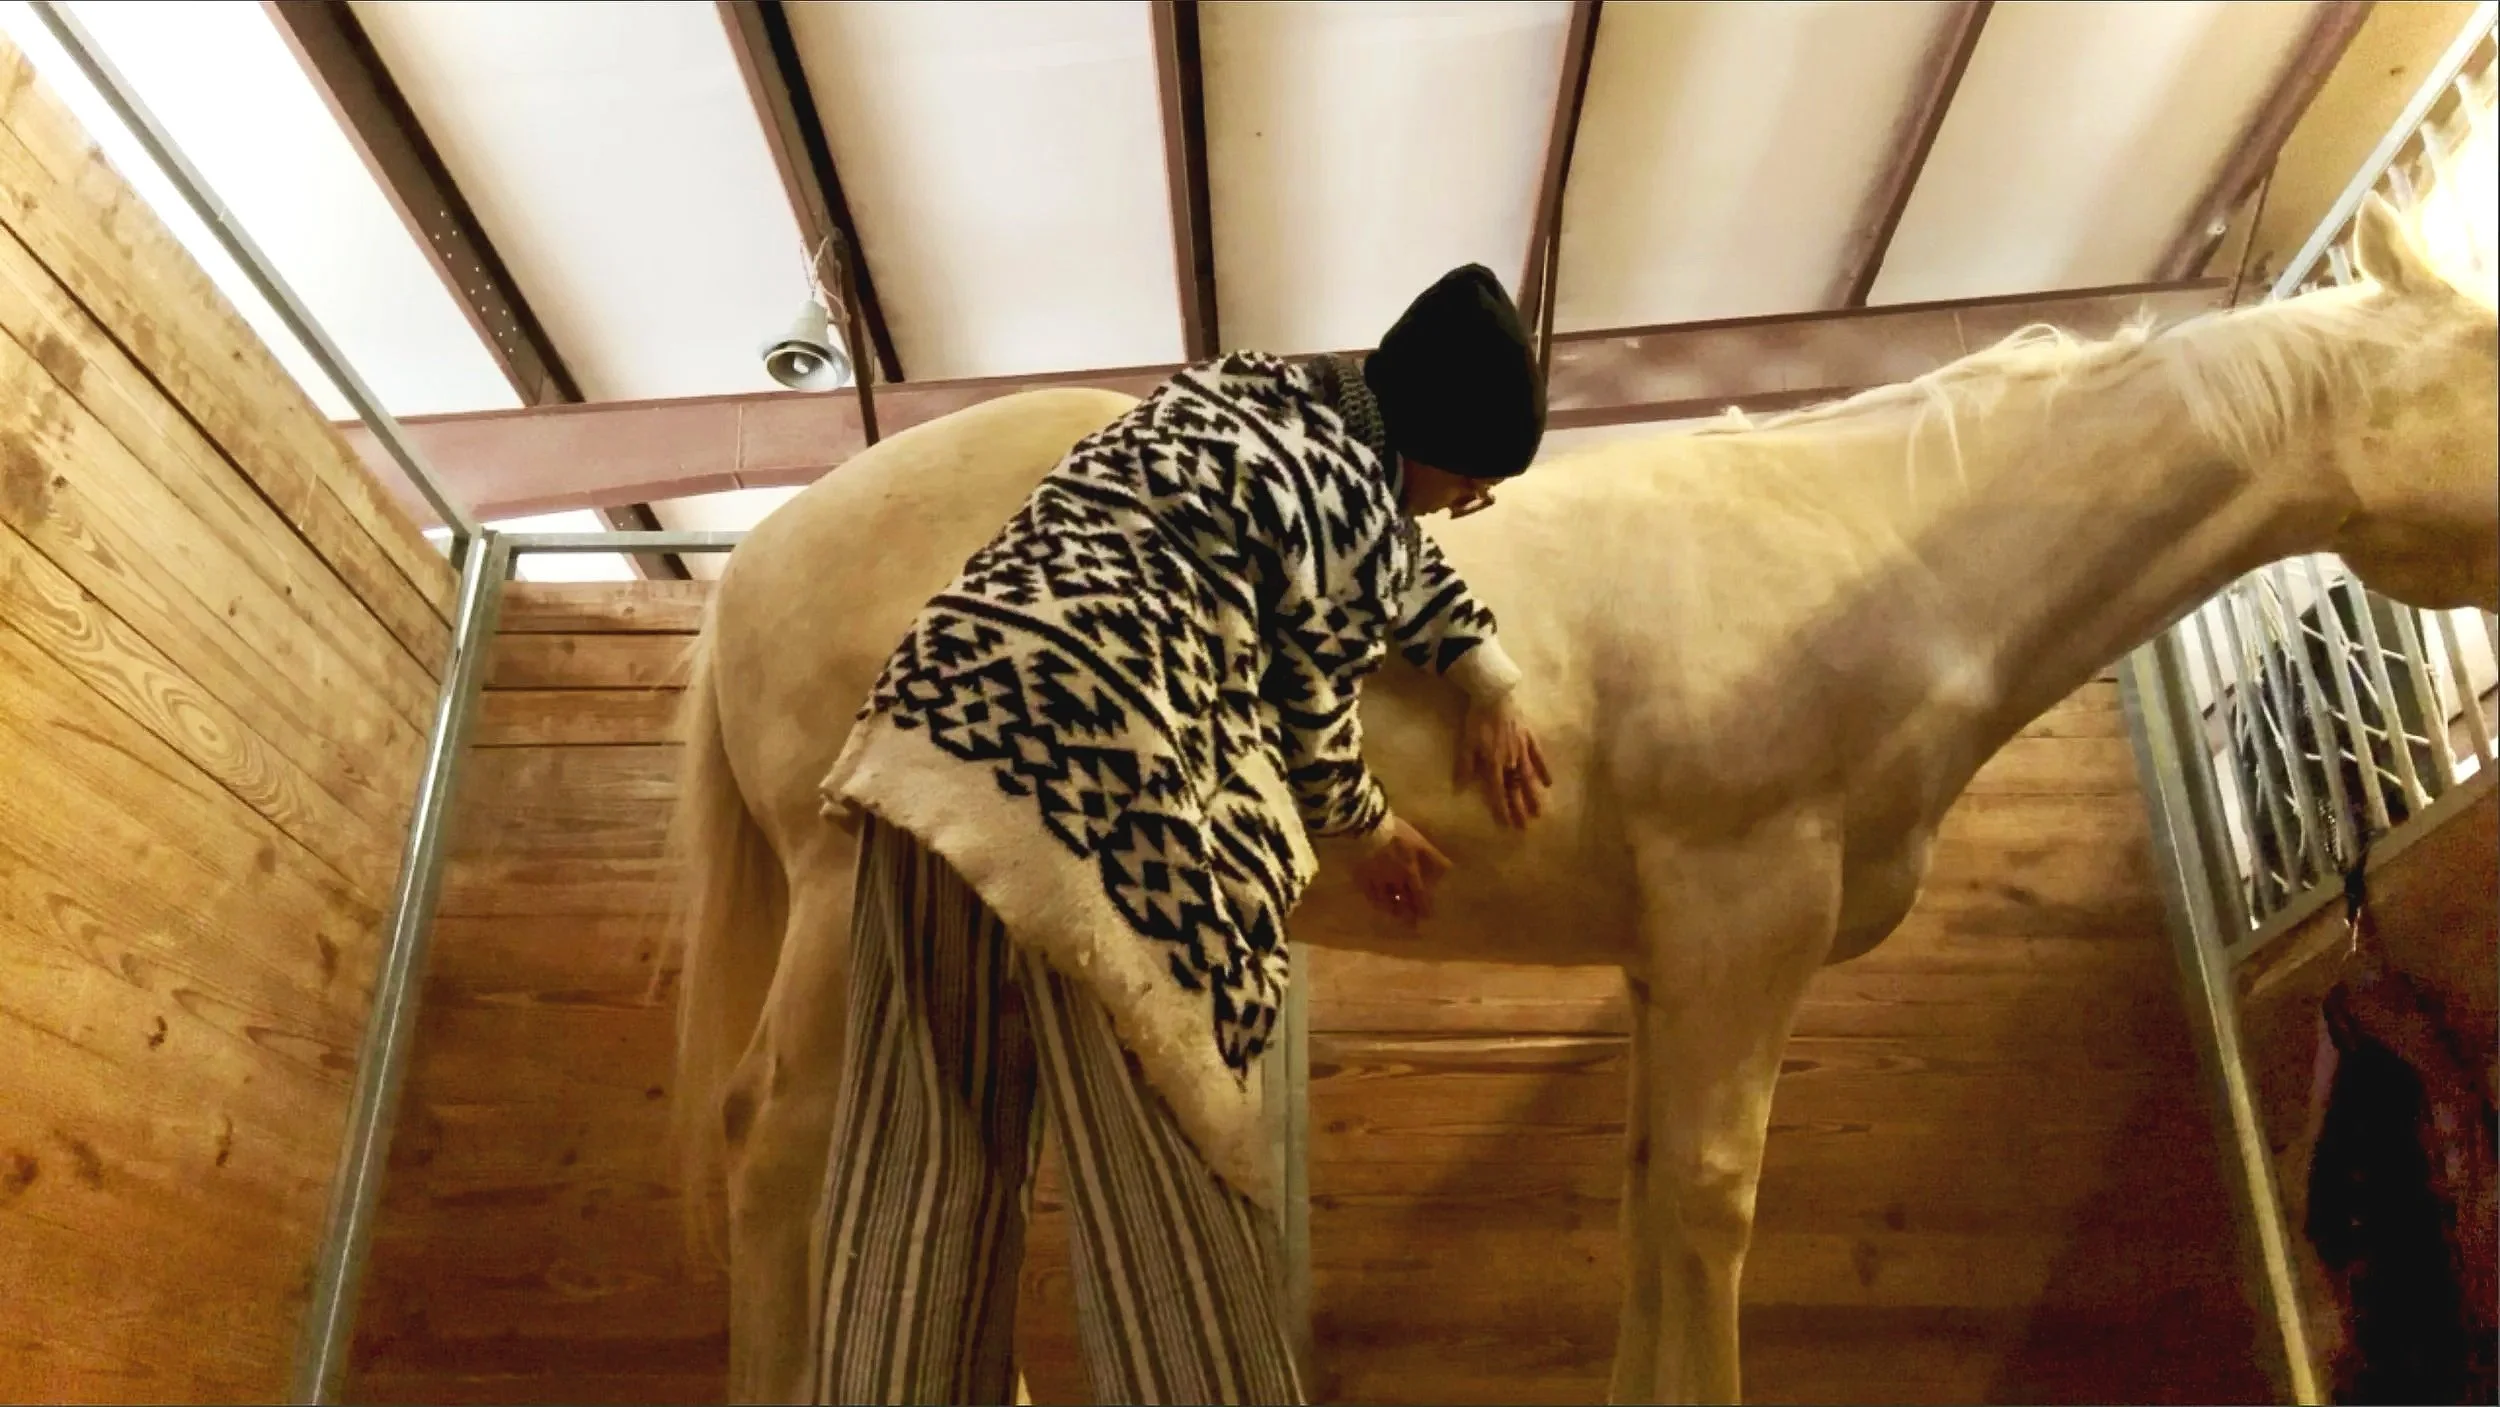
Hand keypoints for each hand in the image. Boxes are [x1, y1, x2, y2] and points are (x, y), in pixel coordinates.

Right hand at [1351, 817, 1451, 926]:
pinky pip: (1368, 893)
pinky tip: (1376, 903)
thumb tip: (1449, 870)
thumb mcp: (1419, 842)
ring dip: (1391, 909)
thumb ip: (1433, 857)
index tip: (1427, 918)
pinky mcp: (1361, 877)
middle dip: (1407, 914)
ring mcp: (1376, 881)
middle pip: (1401, 901)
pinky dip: (1374, 901)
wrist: (1366, 829)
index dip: (1424, 906)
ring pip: (1384, 900)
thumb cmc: (1396, 834)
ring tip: (1394, 916)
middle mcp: (1393, 882)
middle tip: (1411, 925)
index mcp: (1409, 872)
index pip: (1419, 894)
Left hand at [1456, 694, 1552, 828]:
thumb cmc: (1478, 719)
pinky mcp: (1530, 738)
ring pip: (1529, 777)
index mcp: (1494, 763)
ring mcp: (1523, 750)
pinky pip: (1539, 757)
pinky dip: (1544, 770)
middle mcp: (1511, 761)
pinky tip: (1548, 783)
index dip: (1502, 808)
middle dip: (1520, 808)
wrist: (1494, 694)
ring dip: (1533, 795)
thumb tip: (1460, 788)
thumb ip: (1465, 765)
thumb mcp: (1466, 742)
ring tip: (1539, 812)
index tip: (1507, 824)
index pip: (1498, 791)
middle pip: (1516, 788)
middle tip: (1525, 827)